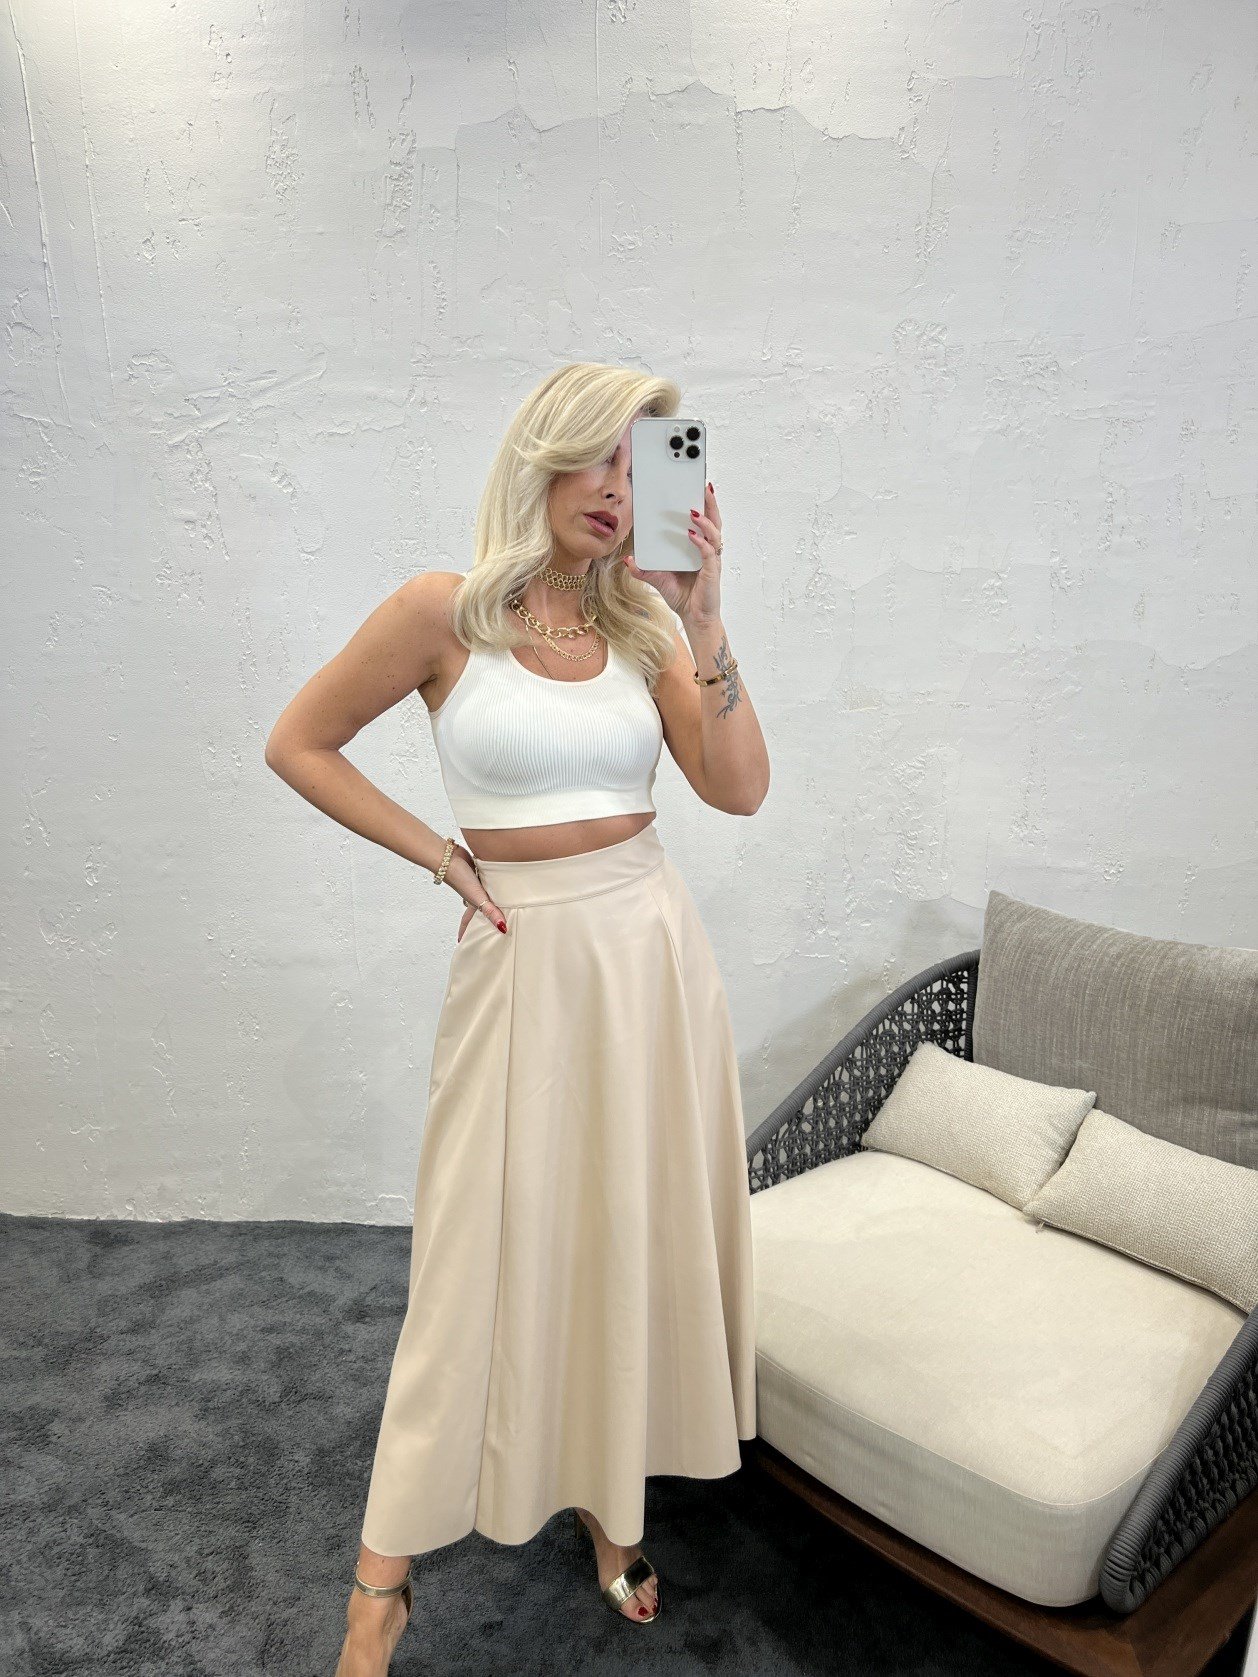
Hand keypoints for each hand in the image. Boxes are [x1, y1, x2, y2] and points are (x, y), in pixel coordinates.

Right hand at [442, 843, 507, 937]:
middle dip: (482, 916)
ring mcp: (477, 883)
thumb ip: (490, 912)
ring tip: (500, 903)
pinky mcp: (480, 871)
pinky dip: (493, 883)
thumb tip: (502, 928)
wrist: (450, 856)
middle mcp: (474, 894)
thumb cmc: (459, 877)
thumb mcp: (477, 897)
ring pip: (485, 894)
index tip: (462, 941)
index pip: (468, 921)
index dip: (465, 931)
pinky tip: (500, 881)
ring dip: (490, 898)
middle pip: (479, 908)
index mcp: (472, 904)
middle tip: (488, 925)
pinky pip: (488, 880)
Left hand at [620, 480, 722, 624]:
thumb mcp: (659, 579)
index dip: (701, 504)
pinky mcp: (712, 571)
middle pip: (714, 520)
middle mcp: (708, 550)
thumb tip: (627, 560)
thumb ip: (644, 570)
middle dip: (710, 502)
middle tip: (703, 485)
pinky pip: (709, 552)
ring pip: (714, 532)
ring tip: (693, 509)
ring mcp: (711, 560)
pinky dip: (700, 541)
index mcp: (698, 548)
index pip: (702, 521)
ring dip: (705, 519)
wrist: (694, 618)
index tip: (694, 486)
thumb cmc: (683, 596)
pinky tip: (691, 535)